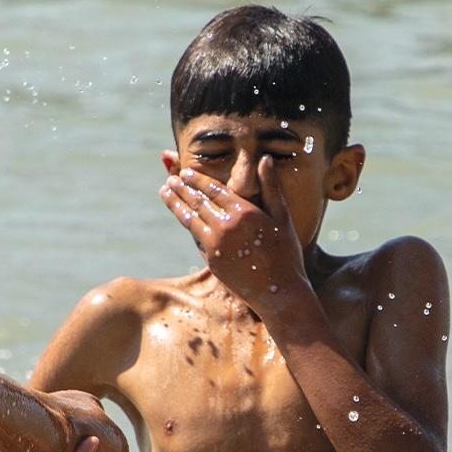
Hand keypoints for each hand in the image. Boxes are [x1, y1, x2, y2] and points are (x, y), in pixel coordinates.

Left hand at [160, 156, 306, 308]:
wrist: (279, 292)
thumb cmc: (287, 253)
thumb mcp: (282, 217)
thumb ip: (271, 187)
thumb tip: (265, 158)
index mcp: (243, 211)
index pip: (214, 189)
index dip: (198, 179)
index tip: (186, 171)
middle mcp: (225, 225)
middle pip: (197, 202)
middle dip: (181, 188)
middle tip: (169, 179)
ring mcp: (215, 244)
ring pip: (189, 219)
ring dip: (175, 203)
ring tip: (164, 192)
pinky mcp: (211, 261)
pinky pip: (196, 238)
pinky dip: (186, 224)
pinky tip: (181, 217)